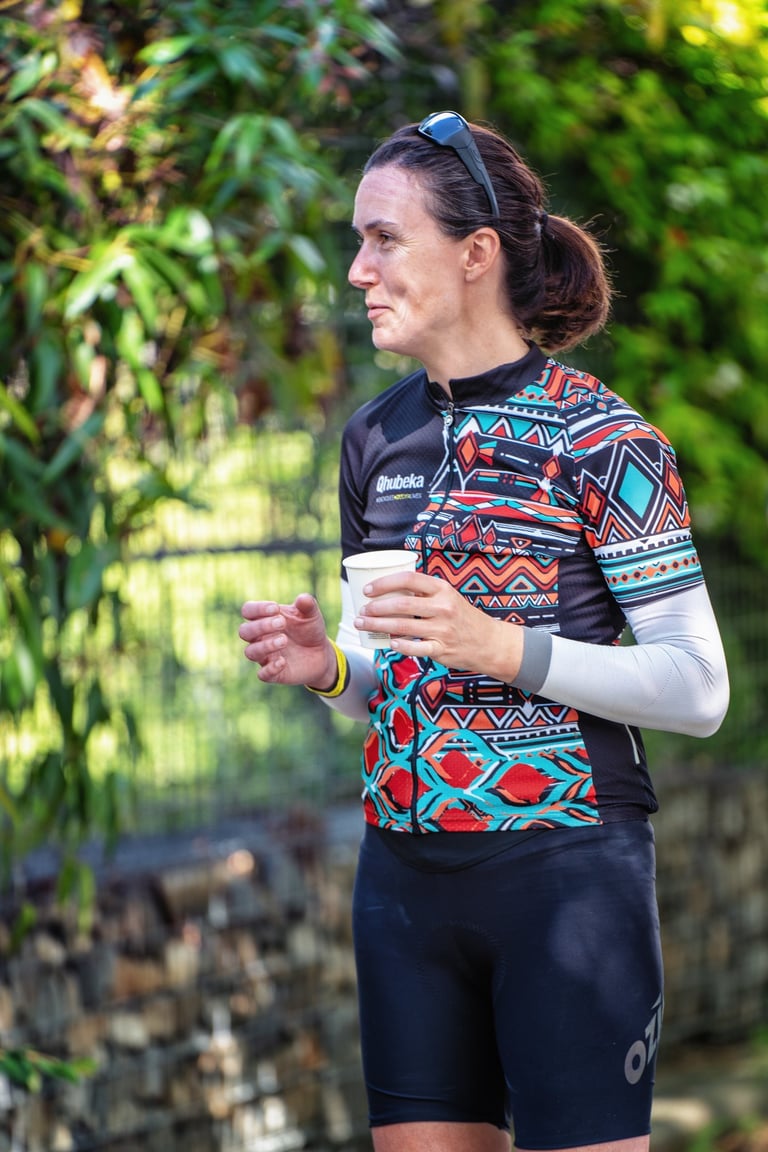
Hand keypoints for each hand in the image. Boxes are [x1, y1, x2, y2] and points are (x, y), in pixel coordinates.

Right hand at [239, 594, 337, 688]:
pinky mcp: (273, 673)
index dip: (257, 609)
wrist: (321, 654)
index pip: (248, 611)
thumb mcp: (311, 615)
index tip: (275, 608)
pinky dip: (270, 668)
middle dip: (261, 626)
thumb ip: (307, 605)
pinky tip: (283, 661)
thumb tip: (302, 598)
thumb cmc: (309, 630)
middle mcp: (260, 638)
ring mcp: (265, 656)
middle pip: (244, 631)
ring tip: (284, 640)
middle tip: (282, 623)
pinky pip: (263, 674)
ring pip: (250, 652)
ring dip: (265, 645)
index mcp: (264, 619)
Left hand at [355, 572, 523, 680]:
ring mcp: (443, 630)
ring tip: (362, 624)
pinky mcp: (442, 649)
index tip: (367, 589)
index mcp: (442, 589)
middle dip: (375, 608)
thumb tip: (388, 590)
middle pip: (401, 605)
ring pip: (403, 627)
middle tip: (360, 611)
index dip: (384, 583)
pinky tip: (388, 643)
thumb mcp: (448, 596)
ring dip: (378, 626)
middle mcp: (443, 607)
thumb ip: (423, 593)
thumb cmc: (462, 616)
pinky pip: (417, 648)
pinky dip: (401, 646)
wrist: (489, 641)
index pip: (408, 579)